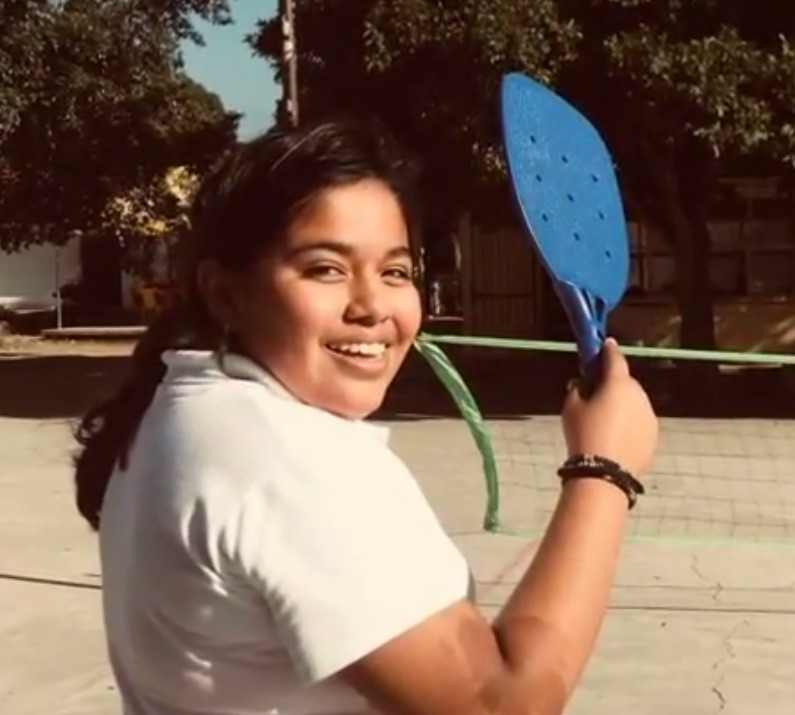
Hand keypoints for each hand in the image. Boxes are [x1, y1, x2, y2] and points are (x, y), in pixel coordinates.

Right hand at [561, 338, 658, 476]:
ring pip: (634, 402)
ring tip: (605, 421)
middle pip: (626, 382)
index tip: (606, 344)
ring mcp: (649, 416)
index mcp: (618, 384)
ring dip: (623, 404)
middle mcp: (639, 395)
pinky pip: (640, 421)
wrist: (605, 474)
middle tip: (597, 394)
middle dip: (614, 384)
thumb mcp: (570, 409)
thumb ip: (576, 390)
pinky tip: (616, 436)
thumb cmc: (584, 435)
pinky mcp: (654, 434)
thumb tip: (580, 383)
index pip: (615, 359)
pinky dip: (630, 422)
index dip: (609, 350)